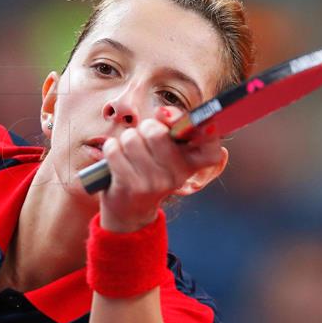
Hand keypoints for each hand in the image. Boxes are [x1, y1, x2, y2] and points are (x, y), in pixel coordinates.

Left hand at [99, 106, 224, 231]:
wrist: (129, 210)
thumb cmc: (148, 169)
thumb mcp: (165, 151)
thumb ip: (169, 127)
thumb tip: (163, 112)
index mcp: (191, 164)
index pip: (211, 147)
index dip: (203, 129)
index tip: (184, 121)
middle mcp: (177, 175)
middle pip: (156, 132)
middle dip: (144, 128)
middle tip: (143, 141)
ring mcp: (154, 182)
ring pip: (131, 139)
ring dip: (125, 141)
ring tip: (129, 154)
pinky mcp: (131, 186)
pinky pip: (113, 149)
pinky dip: (111, 149)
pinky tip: (116, 161)